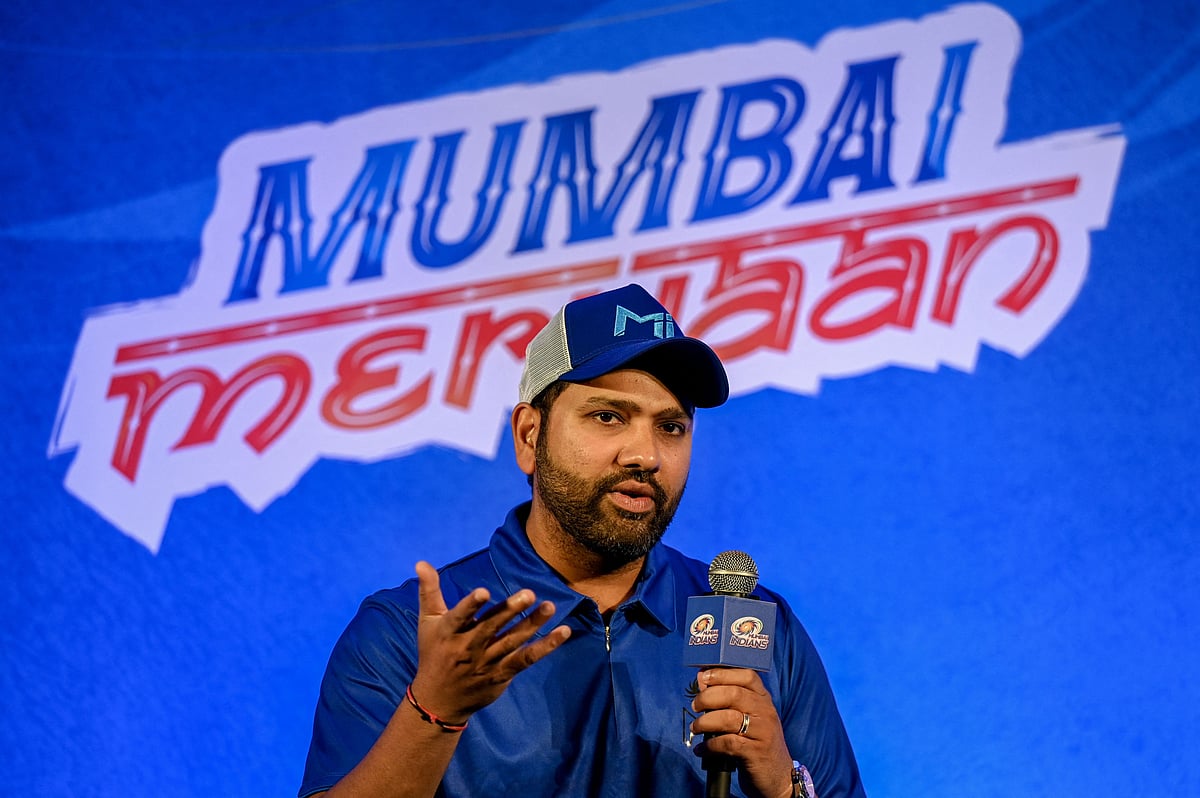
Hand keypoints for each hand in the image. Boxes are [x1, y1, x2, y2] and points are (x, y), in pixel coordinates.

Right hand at [409, 561, 570, 725]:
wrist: (439, 701)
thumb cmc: (433, 653)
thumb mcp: (428, 622)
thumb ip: (429, 591)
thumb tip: (421, 562)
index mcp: (449, 632)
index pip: (460, 617)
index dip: (471, 605)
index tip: (484, 592)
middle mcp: (468, 648)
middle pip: (492, 628)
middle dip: (510, 611)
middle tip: (529, 593)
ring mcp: (487, 662)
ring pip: (512, 642)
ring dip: (532, 624)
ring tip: (549, 606)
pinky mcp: (502, 673)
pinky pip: (526, 659)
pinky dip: (546, 647)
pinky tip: (563, 632)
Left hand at [690, 668, 793, 797]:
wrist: (778, 776)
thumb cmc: (757, 743)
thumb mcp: (750, 717)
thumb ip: (728, 699)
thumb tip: (702, 680)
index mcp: (764, 699)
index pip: (747, 676)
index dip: (723, 673)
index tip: (703, 677)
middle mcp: (766, 712)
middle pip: (734, 694)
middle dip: (708, 697)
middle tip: (695, 705)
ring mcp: (762, 732)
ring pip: (728, 718)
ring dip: (705, 722)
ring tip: (695, 728)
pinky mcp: (755, 753)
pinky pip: (727, 743)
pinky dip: (710, 746)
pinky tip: (702, 749)